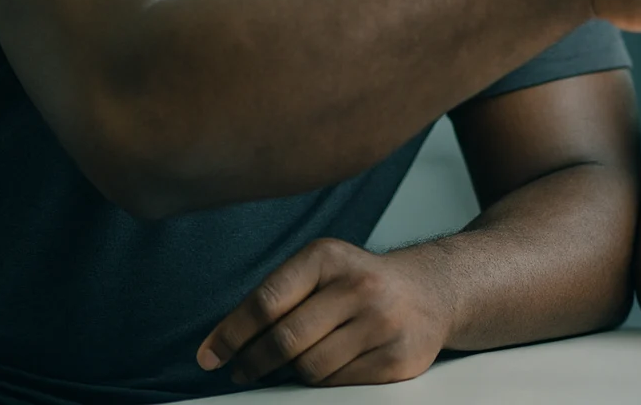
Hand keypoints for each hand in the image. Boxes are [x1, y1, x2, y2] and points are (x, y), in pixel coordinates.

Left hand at [197, 238, 451, 386]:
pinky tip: (333, 363)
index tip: (209, 357)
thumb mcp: (321, 270)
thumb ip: (276, 297)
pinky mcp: (398, 358)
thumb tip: (218, 347)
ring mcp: (383, 322)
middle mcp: (360, 285)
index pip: (267, 302)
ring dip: (293, 372)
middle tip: (242, 371)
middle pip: (285, 341)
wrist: (431, 290)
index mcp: (330, 257)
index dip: (231, 335)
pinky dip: (326, 380)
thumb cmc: (358, 282)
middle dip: (254, 362)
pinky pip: (339, 384)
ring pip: (310, 369)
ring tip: (297, 361)